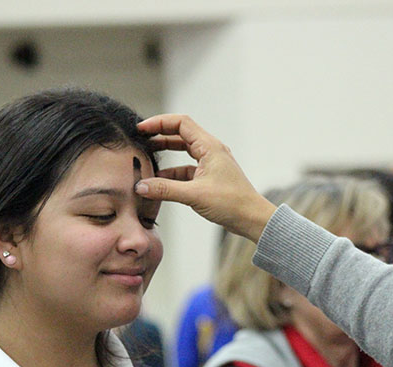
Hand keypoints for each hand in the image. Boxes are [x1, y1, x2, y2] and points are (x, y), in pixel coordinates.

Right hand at [135, 114, 275, 242]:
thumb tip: (141, 186)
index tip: (142, 129)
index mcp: (210, 147)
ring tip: (147, 159)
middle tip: (141, 139)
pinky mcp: (209, 178)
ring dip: (166, 154)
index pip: (181, 123)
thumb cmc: (232, 203)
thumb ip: (165, 190)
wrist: (252, 219)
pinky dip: (172, 173)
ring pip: (183, 152)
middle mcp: (211, 151)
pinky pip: (187, 169)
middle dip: (160, 135)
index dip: (160, 122)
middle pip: (181, 134)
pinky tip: (159, 182)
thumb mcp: (194, 195)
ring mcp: (211, 164)